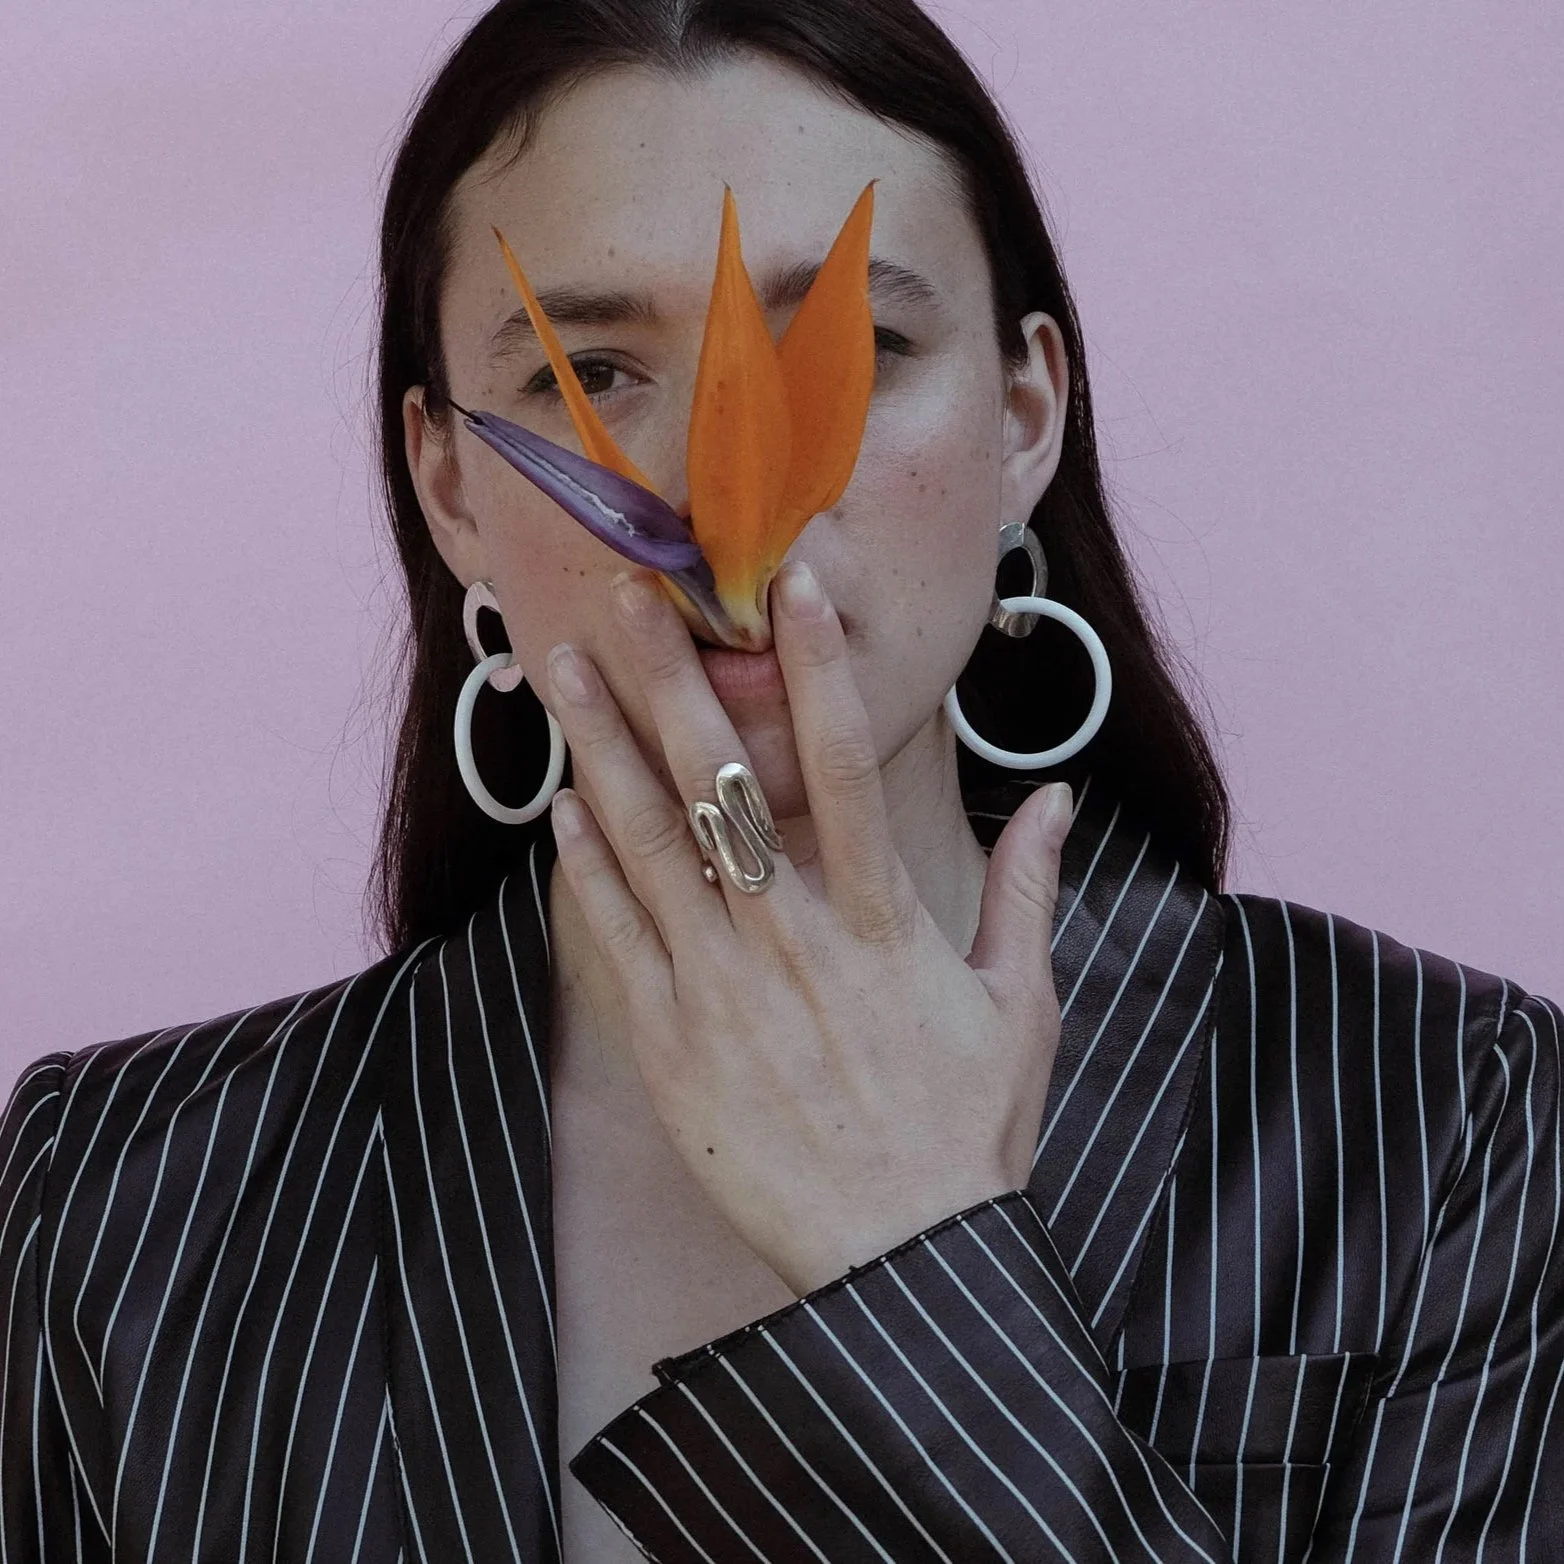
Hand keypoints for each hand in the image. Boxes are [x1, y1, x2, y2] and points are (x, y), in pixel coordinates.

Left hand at [543, 559, 1071, 1295]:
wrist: (897, 1267)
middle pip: (722, 786)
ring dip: (604, 747)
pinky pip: (620, 939)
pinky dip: (587, 866)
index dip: (820, 670)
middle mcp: (795, 943)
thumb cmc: (966, 1135)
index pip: (846, 767)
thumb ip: (1030, 891)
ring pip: (651, 846)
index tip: (792, 585)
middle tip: (632, 592)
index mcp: (885, 925)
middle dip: (674, 679)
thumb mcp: (1020, 1010)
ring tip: (567, 665)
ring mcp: (723, 993)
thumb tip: (1059, 796)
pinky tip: (563, 802)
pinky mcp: (671, 1046)